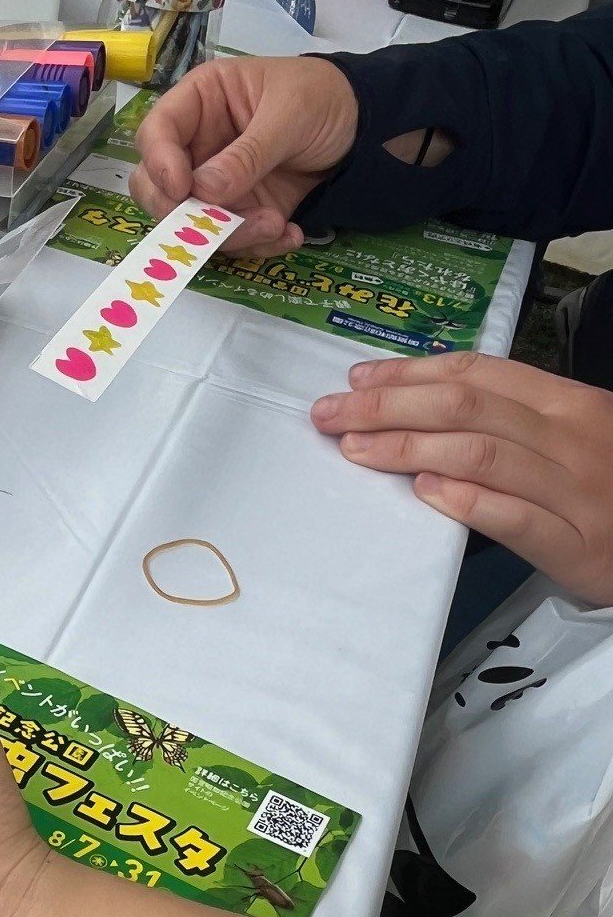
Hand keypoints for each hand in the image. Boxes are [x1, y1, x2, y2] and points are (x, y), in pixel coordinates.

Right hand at [131, 56, 358, 256]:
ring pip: (191, 224)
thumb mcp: (291, 114)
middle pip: (158, 188)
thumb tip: (205, 191)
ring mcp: (216, 184)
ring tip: (276, 226)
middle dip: (185, 214)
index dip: (159, 163)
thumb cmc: (324, 97)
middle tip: (218, 225)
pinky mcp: (239, 213)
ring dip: (231, 235)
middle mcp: (198, 146)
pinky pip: (229, 241)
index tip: (182, 189)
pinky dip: (257, 246)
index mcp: (202, 102)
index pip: (156, 133)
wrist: (364, 128)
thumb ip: (248, 153)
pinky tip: (289, 235)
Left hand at [312, 352, 612, 604]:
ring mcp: (574, 491)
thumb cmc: (603, 489)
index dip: (410, 372)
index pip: (479, 373)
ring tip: (355, 448)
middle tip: (330, 413)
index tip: (356, 378)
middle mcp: (571, 438)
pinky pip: (513, 518)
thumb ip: (508, 421)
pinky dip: (465, 500)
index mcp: (567, 403)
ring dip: (409, 447)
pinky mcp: (574, 544)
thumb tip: (420, 404)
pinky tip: (423, 492)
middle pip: (467, 407)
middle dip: (388, 406)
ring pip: (481, 455)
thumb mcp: (569, 438)